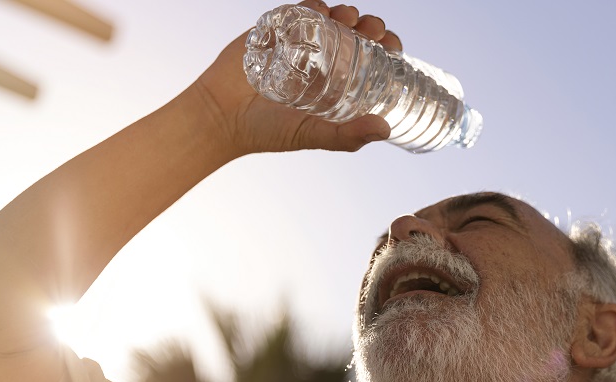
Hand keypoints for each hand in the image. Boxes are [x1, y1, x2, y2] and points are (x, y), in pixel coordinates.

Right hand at [192, 1, 402, 156]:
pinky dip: (313, 5)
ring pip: (331, 19)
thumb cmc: (267, 132)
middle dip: (370, 27)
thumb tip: (386, 128)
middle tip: (374, 29)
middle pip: (355, 35)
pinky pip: (298, 10)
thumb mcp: (313, 135)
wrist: (221, 116)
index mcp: (336, 86)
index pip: (370, 62)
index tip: (394, 46)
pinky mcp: (274, 29)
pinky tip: (320, 9)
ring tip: (349, 18)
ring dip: (346, 13)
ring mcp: (298, 44)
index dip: (386, 50)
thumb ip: (346, 136)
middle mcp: (321, 63)